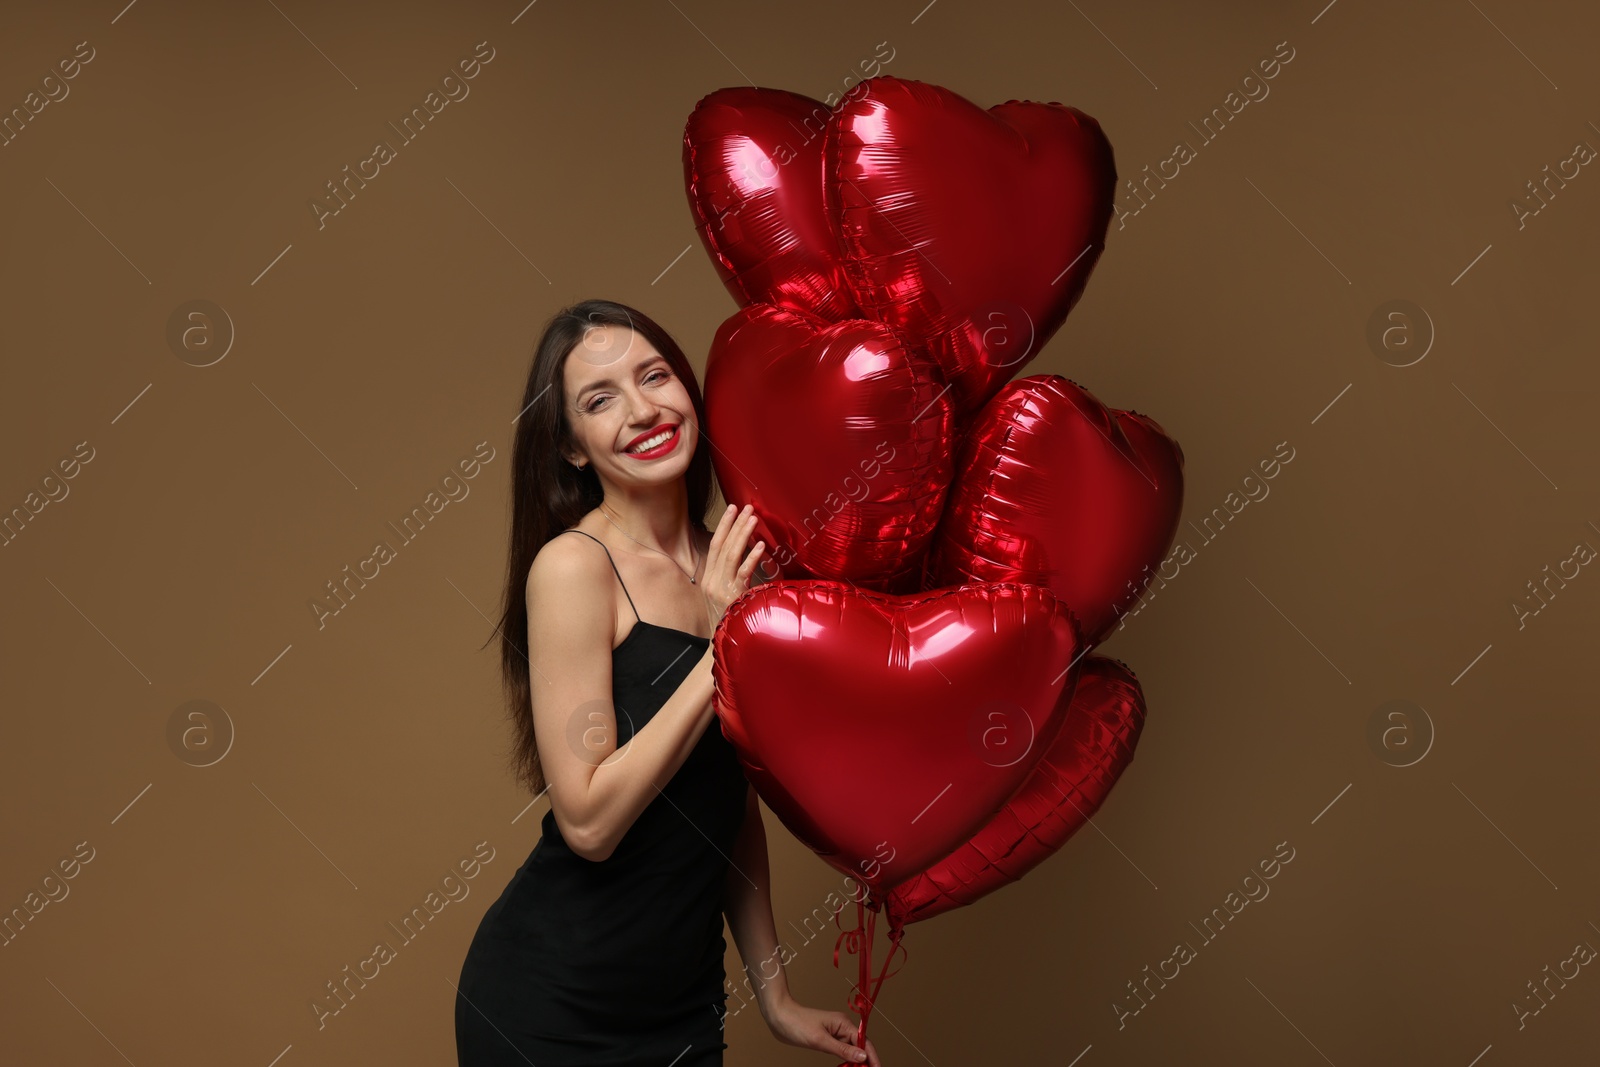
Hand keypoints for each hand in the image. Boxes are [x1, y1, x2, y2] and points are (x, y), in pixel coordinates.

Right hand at [702, 503, 765, 629]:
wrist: (726, 642)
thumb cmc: (730, 617)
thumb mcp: (726, 594)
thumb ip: (732, 575)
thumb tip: (745, 554)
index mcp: (708, 578)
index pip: (715, 546)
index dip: (724, 526)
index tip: (733, 509)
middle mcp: (711, 580)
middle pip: (722, 546)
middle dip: (734, 524)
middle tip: (746, 507)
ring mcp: (720, 588)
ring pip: (731, 555)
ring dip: (743, 535)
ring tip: (753, 519)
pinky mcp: (732, 596)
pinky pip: (742, 572)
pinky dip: (751, 557)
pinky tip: (760, 546)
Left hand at [764, 994, 880, 1065]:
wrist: (779, 1017)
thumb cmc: (797, 1023)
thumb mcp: (820, 1040)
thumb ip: (842, 1050)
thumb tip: (863, 1056)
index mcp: (843, 1023)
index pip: (864, 1041)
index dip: (872, 1056)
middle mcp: (842, 1027)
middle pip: (860, 1046)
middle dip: (865, 1061)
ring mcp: (834, 1033)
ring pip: (851, 1050)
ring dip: (855, 1062)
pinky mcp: (826, 1038)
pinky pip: (841, 1051)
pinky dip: (845, 1060)